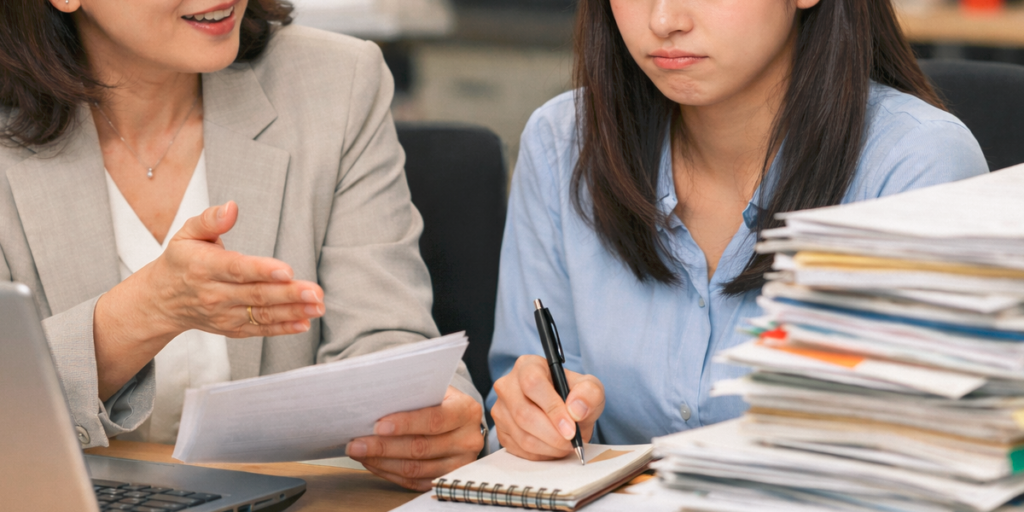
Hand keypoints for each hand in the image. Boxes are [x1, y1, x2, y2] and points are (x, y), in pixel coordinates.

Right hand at [94, 201, 324, 398]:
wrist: (161, 301)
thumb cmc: (181, 261)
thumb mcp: (187, 234)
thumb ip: (210, 220)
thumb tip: (231, 207)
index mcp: (203, 267)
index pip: (236, 269)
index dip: (262, 271)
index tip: (287, 270)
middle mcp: (213, 294)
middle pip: (256, 295)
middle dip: (289, 294)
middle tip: (315, 292)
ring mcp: (223, 315)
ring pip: (262, 314)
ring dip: (293, 312)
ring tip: (318, 306)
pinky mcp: (231, 329)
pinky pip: (260, 330)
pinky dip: (283, 329)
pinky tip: (304, 323)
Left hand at [346, 386, 484, 490]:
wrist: (459, 420)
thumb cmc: (440, 401)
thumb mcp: (435, 390)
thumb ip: (414, 395)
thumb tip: (375, 402)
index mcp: (466, 411)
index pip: (435, 420)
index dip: (406, 424)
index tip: (378, 425)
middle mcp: (468, 440)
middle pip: (422, 448)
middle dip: (384, 446)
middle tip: (357, 443)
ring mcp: (459, 464)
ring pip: (415, 469)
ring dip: (382, 462)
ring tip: (359, 452)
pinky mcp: (446, 478)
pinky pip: (414, 482)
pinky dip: (389, 472)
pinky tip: (372, 463)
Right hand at [490, 355, 604, 460]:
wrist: (564, 410)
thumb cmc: (573, 395)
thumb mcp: (590, 388)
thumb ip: (589, 394)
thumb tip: (576, 410)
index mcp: (527, 366)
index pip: (532, 383)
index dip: (552, 408)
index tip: (571, 427)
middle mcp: (507, 385)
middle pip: (524, 413)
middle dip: (553, 434)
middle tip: (572, 442)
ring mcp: (500, 409)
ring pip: (522, 435)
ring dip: (550, 447)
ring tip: (567, 445)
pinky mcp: (500, 431)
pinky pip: (519, 449)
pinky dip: (541, 454)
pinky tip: (554, 448)